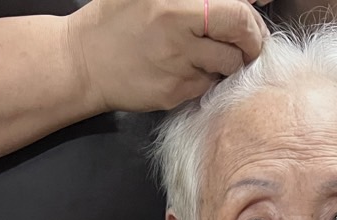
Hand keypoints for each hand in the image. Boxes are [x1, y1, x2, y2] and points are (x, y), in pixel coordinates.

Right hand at [69, 0, 267, 114]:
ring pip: (227, 65)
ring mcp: (177, 65)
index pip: (236, 11)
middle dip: (251, 41)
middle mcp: (178, 32)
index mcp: (174, 3)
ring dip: (228, 61)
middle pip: (240, 37)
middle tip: (246, 42)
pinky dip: (206, 79)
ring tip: (210, 54)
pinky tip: (187, 70)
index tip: (253, 19)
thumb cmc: (116, 19)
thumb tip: (246, 0)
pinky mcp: (173, 93)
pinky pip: (207, 86)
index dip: (252, 18)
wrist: (83, 62)